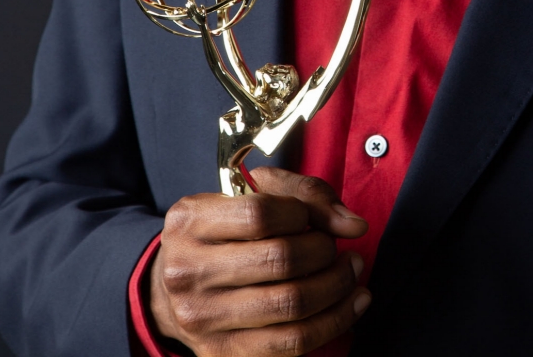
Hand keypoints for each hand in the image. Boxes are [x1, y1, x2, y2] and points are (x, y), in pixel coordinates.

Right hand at [149, 168, 370, 355]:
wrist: (178, 286)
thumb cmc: (227, 228)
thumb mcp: (255, 191)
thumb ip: (306, 194)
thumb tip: (354, 225)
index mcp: (190, 222)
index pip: (260, 214)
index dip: (300, 213)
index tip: (308, 218)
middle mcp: (187, 272)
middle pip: (280, 260)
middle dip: (325, 250)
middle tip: (336, 247)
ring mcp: (201, 318)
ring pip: (291, 305)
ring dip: (337, 285)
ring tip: (351, 270)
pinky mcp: (222, 354)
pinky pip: (291, 344)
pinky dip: (334, 321)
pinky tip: (353, 302)